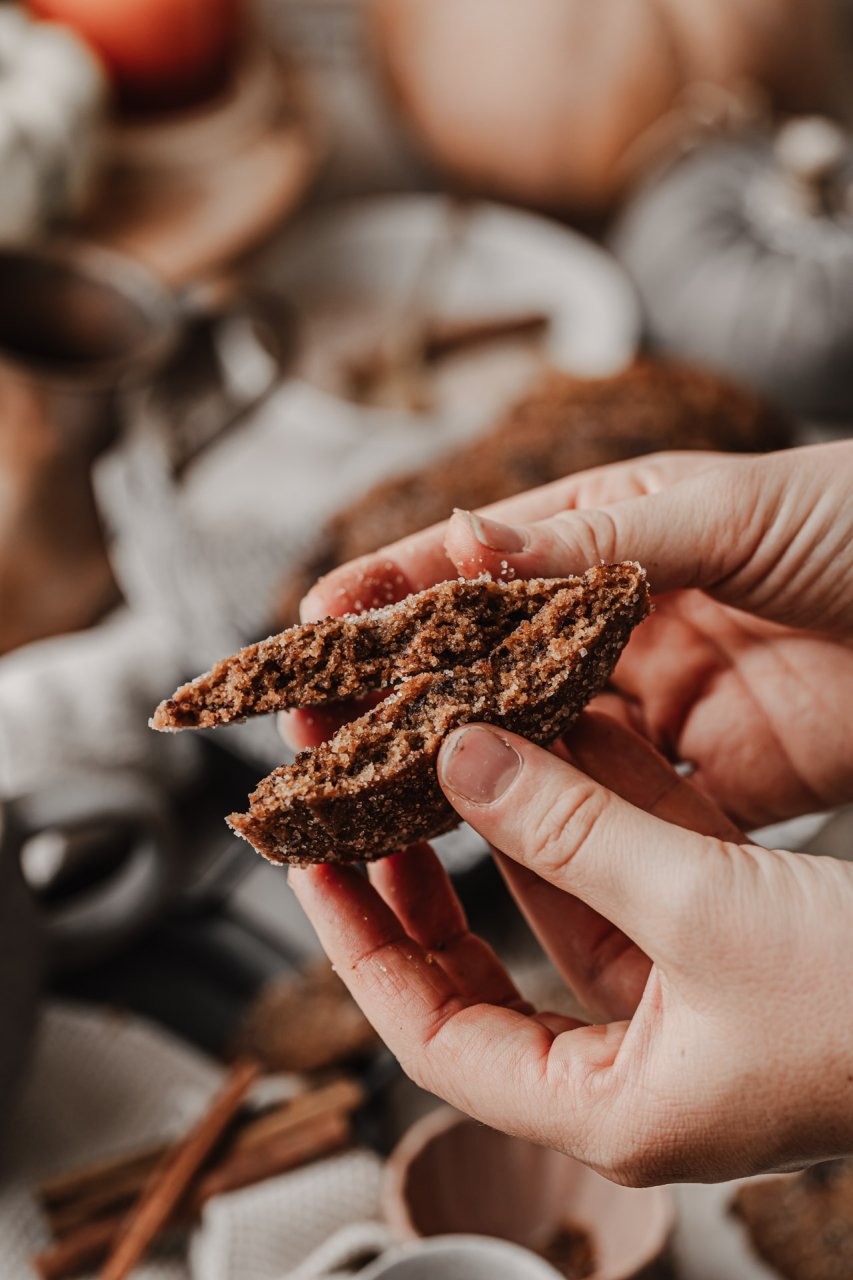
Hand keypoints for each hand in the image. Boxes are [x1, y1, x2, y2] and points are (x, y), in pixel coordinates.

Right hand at [291, 443, 852, 828]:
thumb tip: (469, 538)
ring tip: (374, 786)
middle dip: (399, 689)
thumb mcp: (727, 511)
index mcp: (613, 533)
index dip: (392, 592)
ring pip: (535, 743)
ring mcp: (656, 706)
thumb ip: (602, 538)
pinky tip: (493, 840)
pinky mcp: (705, 784)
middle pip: (485, 662)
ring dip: (459, 763)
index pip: (480, 564)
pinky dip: (555, 827)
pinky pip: (613, 812)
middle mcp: (618, 624)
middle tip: (316, 722)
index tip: (314, 626)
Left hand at [291, 712, 852, 1183]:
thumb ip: (574, 830)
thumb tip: (460, 757)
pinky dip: (594, 797)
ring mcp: (679, 993)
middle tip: (353, 790)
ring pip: (556, 894)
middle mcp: (631, 1056)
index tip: (305, 859)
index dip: (356, 939)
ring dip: (503, 814)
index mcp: (609, 1105)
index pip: (429, 1029)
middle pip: (480, 961)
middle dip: (415, 870)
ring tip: (429, 735)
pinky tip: (552, 726)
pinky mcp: (724, 936)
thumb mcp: (706, 913)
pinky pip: (631, 862)